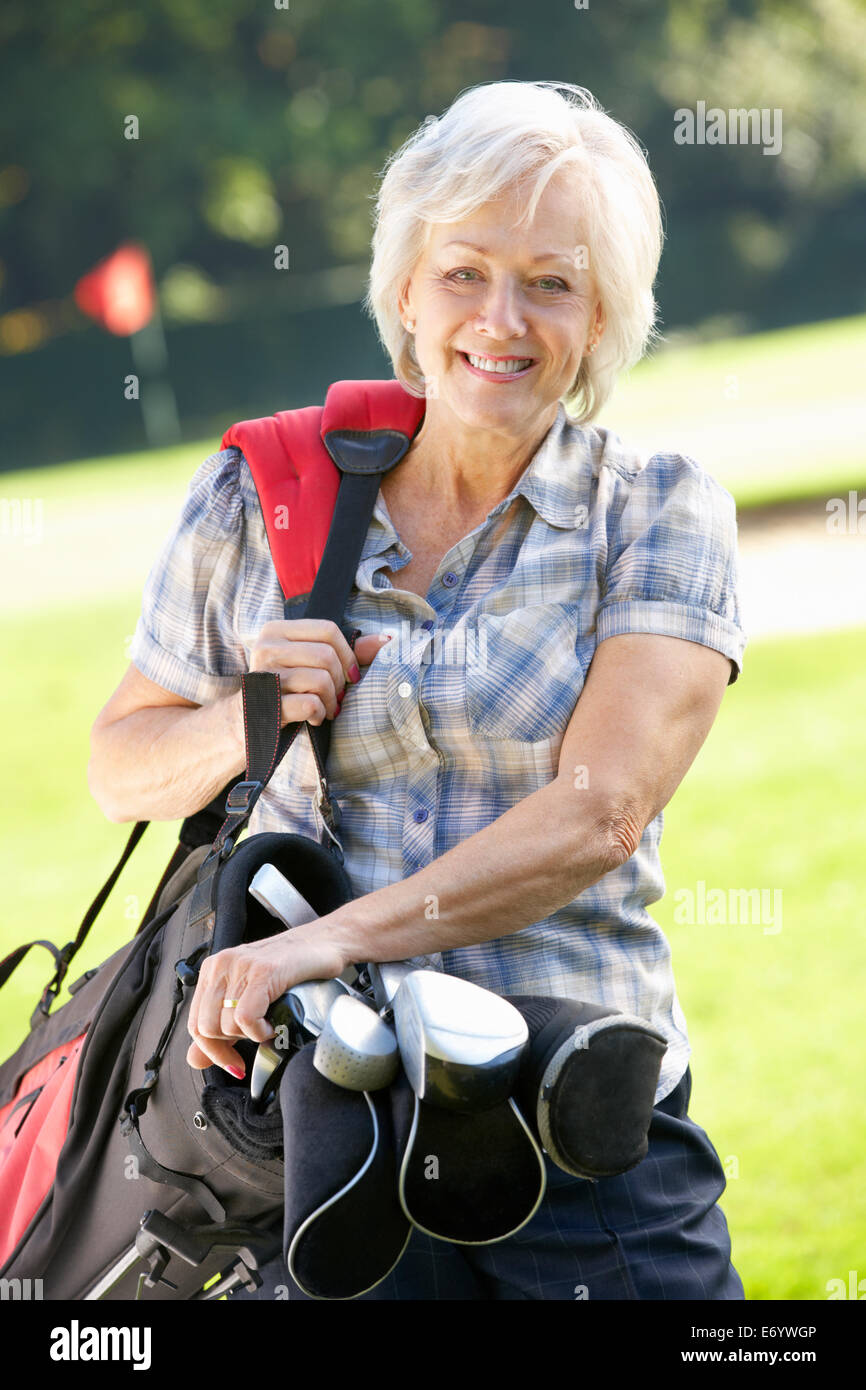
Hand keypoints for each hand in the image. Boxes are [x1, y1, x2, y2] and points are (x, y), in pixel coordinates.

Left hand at [186, 920, 348, 1074]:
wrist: (325, 942)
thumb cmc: (290, 970)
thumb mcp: (248, 999)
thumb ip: (220, 1030)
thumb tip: (196, 1059)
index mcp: (213, 971)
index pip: (194, 1024)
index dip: (212, 1052)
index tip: (234, 1062)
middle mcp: (222, 965)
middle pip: (206, 1028)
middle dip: (231, 1046)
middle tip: (254, 1040)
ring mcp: (241, 966)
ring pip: (226, 1026)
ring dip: (250, 1037)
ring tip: (268, 1026)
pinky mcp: (262, 971)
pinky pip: (246, 1017)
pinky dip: (259, 1031)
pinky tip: (272, 1025)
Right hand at [249, 618, 391, 724]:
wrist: (245, 722)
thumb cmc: (285, 689)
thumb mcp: (309, 663)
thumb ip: (345, 650)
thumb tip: (386, 640)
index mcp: (276, 630)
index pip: (327, 629)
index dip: (348, 652)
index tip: (350, 674)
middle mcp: (266, 647)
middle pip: (326, 655)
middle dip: (339, 680)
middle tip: (337, 696)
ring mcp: (264, 675)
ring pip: (320, 679)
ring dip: (331, 700)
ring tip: (326, 707)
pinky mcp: (265, 702)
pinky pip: (310, 703)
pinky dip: (320, 714)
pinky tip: (314, 717)